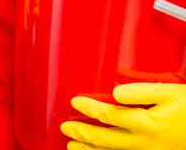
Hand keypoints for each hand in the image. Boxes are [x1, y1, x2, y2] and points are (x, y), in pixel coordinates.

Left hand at [60, 82, 185, 148]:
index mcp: (147, 123)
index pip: (110, 116)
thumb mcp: (169, 92)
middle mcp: (145, 143)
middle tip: (65, 127)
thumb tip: (114, 94)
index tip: (75, 102)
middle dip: (84, 133)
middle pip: (106, 140)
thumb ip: (140, 91)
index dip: (90, 109)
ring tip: (72, 147)